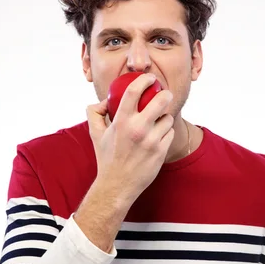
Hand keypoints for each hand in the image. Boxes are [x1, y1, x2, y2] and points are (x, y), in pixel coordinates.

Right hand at [86, 73, 174, 201]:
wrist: (117, 185)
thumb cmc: (107, 157)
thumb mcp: (95, 133)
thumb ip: (94, 112)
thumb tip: (104, 101)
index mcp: (121, 121)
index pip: (134, 91)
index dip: (144, 80)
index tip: (149, 78)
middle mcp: (137, 129)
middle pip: (161, 100)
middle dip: (165, 94)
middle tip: (164, 94)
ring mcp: (151, 141)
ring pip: (167, 118)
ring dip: (164, 117)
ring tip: (157, 122)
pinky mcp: (161, 151)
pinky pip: (170, 133)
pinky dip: (165, 133)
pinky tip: (158, 137)